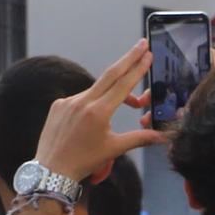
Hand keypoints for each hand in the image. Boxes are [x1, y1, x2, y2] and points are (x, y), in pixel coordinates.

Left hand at [33, 42, 162, 184]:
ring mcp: (67, 102)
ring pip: (96, 90)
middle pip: (110, 74)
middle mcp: (82, 102)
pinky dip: (94, 101)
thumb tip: (163, 136)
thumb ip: (140, 138)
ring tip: (129, 102)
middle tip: (141, 44)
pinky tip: (96, 116)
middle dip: (128, 58)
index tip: (147, 54)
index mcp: (98, 112)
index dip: (137, 68)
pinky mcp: (58, 105)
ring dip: (113, 91)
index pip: (123, 84)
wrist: (52, 169)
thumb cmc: (85, 160)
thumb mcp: (115, 148)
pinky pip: (81, 97)